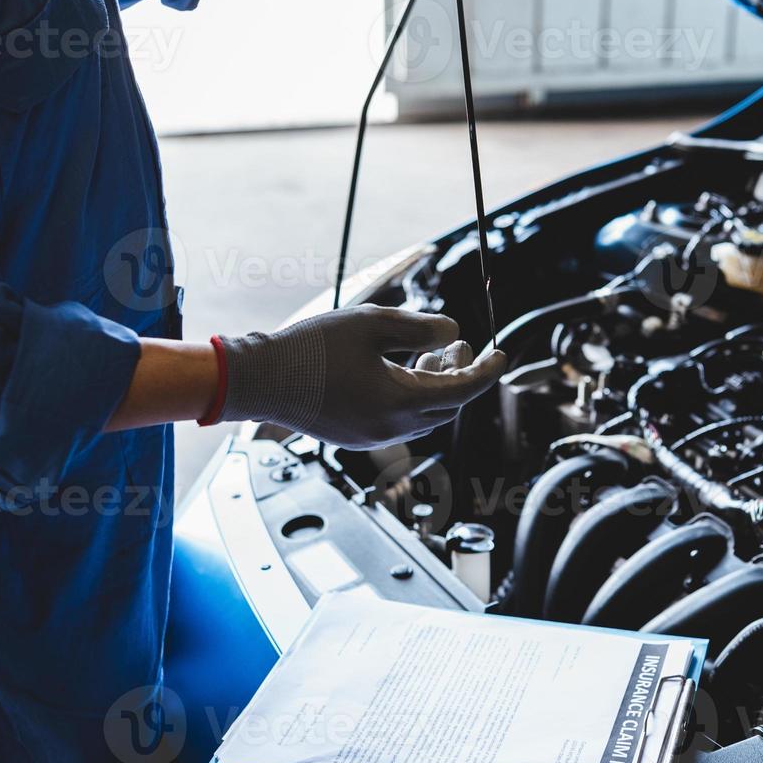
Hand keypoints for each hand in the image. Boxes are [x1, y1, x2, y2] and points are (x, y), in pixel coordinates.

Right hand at [214, 305, 504, 448]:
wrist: (260, 380)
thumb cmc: (312, 348)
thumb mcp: (374, 324)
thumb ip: (421, 330)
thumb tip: (453, 333)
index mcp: (401, 402)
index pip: (463, 391)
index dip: (487, 371)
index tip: (501, 353)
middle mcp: (391, 428)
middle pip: (446, 407)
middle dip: (461, 376)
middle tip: (461, 346)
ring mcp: (371, 437)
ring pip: (423, 417)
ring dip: (435, 388)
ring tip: (429, 355)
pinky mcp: (355, 437)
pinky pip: (398, 422)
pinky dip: (411, 398)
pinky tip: (398, 371)